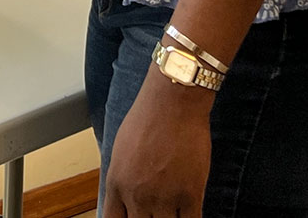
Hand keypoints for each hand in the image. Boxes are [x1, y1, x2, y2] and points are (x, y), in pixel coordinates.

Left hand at [103, 69, 211, 217]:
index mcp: (117, 183)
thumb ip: (122, 180)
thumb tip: (126, 200)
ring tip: (173, 208)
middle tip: (156, 212)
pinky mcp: (190, 195)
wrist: (172, 100)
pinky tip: (189, 213)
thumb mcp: (121, 149)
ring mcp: (164, 198)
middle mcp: (137, 196)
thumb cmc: (147, 116)